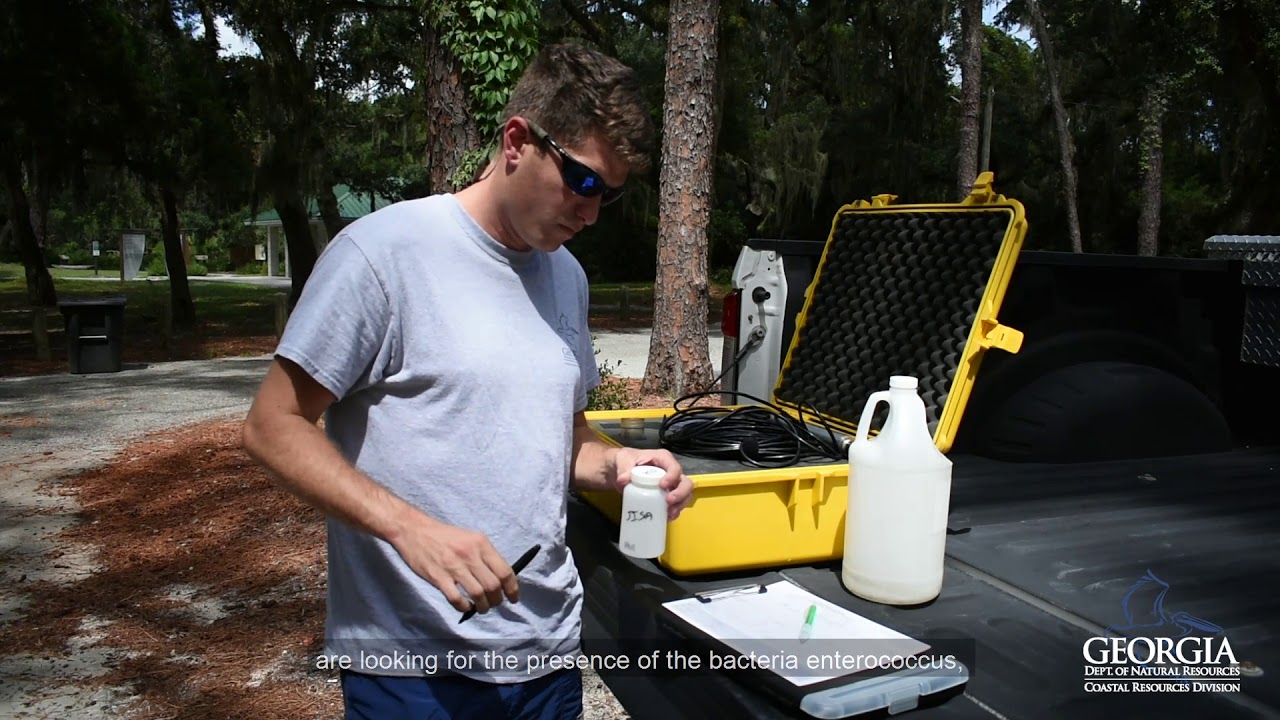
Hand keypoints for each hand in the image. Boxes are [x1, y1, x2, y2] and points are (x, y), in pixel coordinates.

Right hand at [391, 517, 518, 613]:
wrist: (414, 530)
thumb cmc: (444, 536)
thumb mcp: (470, 539)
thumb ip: (485, 556)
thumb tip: (500, 578)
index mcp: (481, 543)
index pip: (505, 571)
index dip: (512, 589)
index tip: (514, 598)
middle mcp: (470, 554)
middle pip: (493, 585)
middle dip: (497, 600)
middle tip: (494, 604)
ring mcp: (454, 566)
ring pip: (478, 594)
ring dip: (483, 606)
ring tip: (481, 608)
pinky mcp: (438, 577)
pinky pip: (456, 599)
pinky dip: (464, 607)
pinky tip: (465, 606)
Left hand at [614, 447, 693, 520]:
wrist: (621, 471)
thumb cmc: (625, 461)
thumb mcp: (622, 460)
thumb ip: (623, 469)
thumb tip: (623, 480)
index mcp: (663, 459)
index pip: (674, 467)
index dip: (672, 477)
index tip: (662, 486)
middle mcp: (670, 472)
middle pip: (685, 482)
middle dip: (680, 493)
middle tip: (668, 502)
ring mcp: (671, 485)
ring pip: (685, 495)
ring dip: (680, 505)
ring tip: (668, 513)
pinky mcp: (667, 495)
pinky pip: (677, 504)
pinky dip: (674, 512)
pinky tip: (666, 517)